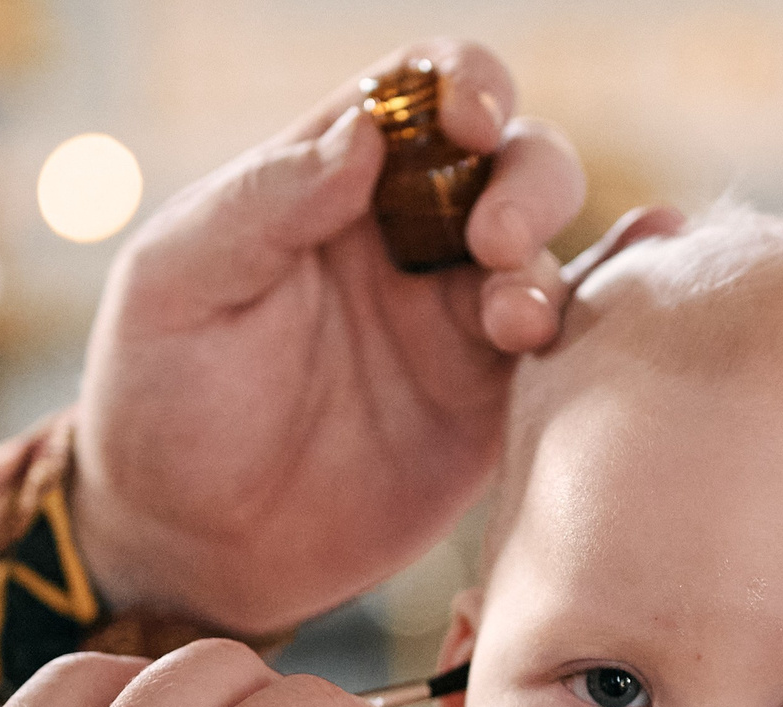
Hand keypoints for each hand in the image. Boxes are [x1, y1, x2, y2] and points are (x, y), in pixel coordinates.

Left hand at [73, 41, 583, 632]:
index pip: (419, 93)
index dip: (463, 83)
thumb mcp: (178, 283)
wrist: (185, 546)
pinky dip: (604, 328)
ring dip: (550, 268)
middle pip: (513, 161)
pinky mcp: (490, 409)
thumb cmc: (159, 397)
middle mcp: (412, 239)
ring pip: (550, 253)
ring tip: (514, 321)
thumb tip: (363, 131)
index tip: (467, 119)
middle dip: (526, 179)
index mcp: (333, 182)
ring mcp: (458, 324)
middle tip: (490, 241)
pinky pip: (567, 355)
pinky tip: (622, 322)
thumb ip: (264, 200)